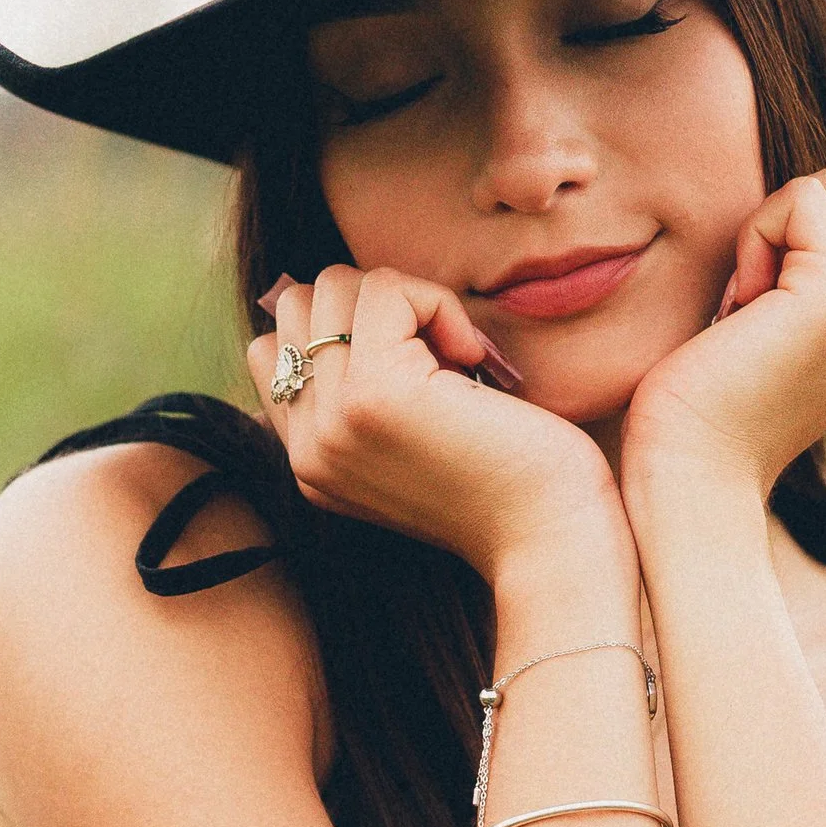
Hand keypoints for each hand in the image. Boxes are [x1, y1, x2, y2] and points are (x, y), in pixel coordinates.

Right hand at [250, 265, 622, 579]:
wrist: (552, 538)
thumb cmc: (513, 484)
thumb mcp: (417, 440)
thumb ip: (364, 393)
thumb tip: (347, 297)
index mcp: (311, 461)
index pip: (274, 349)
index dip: (347, 330)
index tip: (419, 368)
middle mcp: (308, 446)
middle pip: (299, 307)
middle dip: (373, 306)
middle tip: (441, 357)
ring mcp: (333, 420)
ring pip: (333, 287)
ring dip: (406, 301)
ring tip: (456, 358)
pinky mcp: (374, 394)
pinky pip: (384, 289)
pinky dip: (435, 301)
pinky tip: (474, 356)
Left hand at [621, 157, 825, 502]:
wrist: (693, 475)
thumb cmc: (705, 406)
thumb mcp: (780, 331)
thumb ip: (817, 275)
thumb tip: (819, 201)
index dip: (816, 227)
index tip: (768, 299)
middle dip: (808, 211)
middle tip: (759, 291)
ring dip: (784, 220)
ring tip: (752, 297)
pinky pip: (805, 198)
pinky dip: (758, 234)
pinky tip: (740, 306)